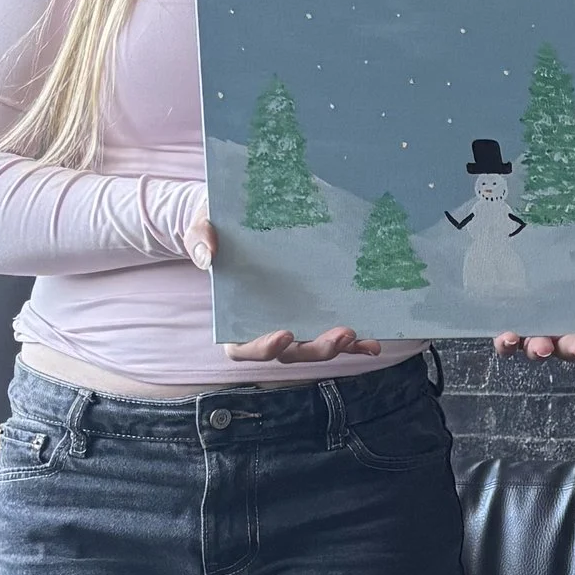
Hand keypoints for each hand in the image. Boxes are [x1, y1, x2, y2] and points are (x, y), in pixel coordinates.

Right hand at [191, 225, 385, 363]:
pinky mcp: (312, 315)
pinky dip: (352, 344)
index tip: (284, 335)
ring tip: (357, 336)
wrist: (234, 221)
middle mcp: (264, 328)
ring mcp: (291, 324)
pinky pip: (331, 334)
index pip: (243, 349)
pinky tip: (372, 342)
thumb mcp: (201, 226)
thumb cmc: (214, 228)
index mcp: (233, 320)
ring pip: (313, 347)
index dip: (263, 348)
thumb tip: (208, 255)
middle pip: (288, 353)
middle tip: (340, 336)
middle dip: (315, 349)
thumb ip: (201, 239)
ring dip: (337, 348)